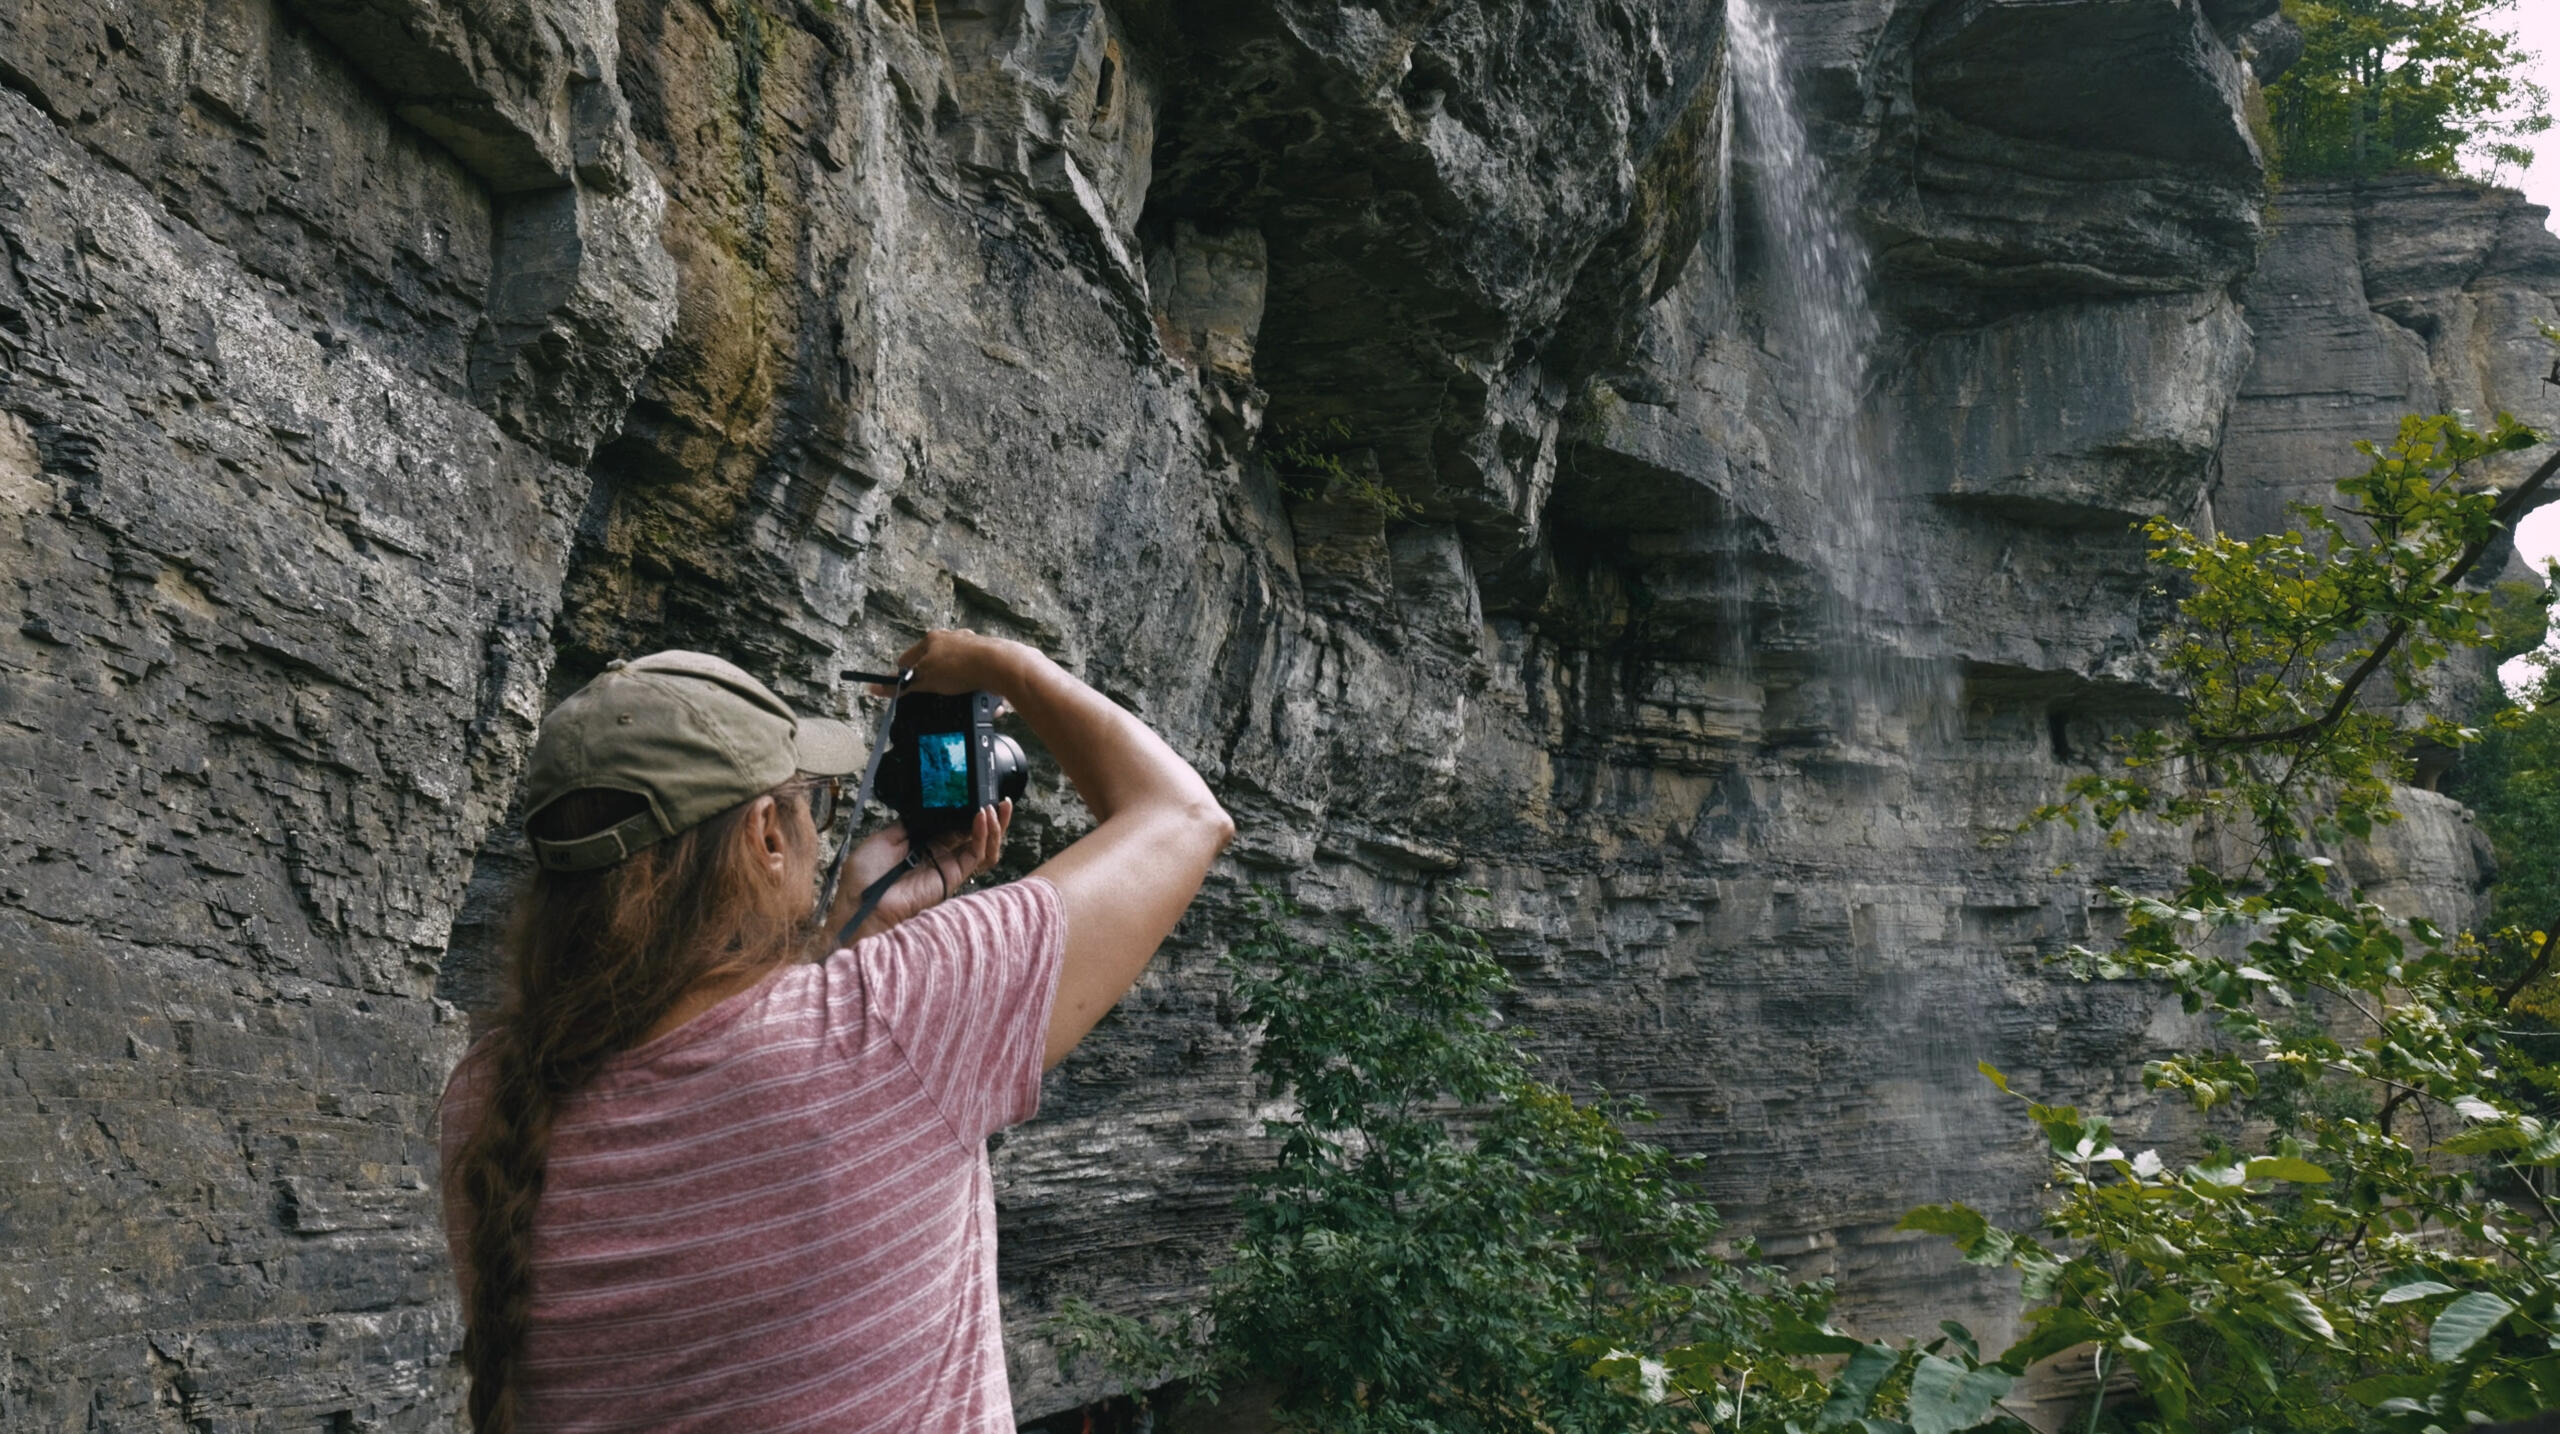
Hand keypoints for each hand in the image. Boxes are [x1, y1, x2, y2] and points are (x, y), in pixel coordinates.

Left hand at [826, 800, 1012, 945]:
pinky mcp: (953, 876)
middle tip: (1000, 800)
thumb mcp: (883, 838)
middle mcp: (939, 855)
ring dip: (994, 826)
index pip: (954, 825)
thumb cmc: (865, 876)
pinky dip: (983, 835)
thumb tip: (927, 807)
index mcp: (923, 844)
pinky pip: (976, 855)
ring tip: (996, 808)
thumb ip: (908, 823)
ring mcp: (948, 866)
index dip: (967, 810)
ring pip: (983, 846)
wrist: (861, 902)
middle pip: (974, 834)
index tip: (974, 792)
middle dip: (991, 817)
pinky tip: (981, 818)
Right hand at [868, 629, 1032, 701]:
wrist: (1000, 666)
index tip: (906, 691)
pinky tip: (979, 701)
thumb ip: (900, 686)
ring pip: (957, 671)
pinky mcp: (988, 659)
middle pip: (934, 664)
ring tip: (960, 700)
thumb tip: (873, 687)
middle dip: (934, 683)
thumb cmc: (961, 667)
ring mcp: (971, 648)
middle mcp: (952, 639)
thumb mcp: (924, 680)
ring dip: (957, 689)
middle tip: (935, 698)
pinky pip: (977, 677)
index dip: (905, 677)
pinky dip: (976, 691)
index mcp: (932, 639)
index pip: (909, 658)